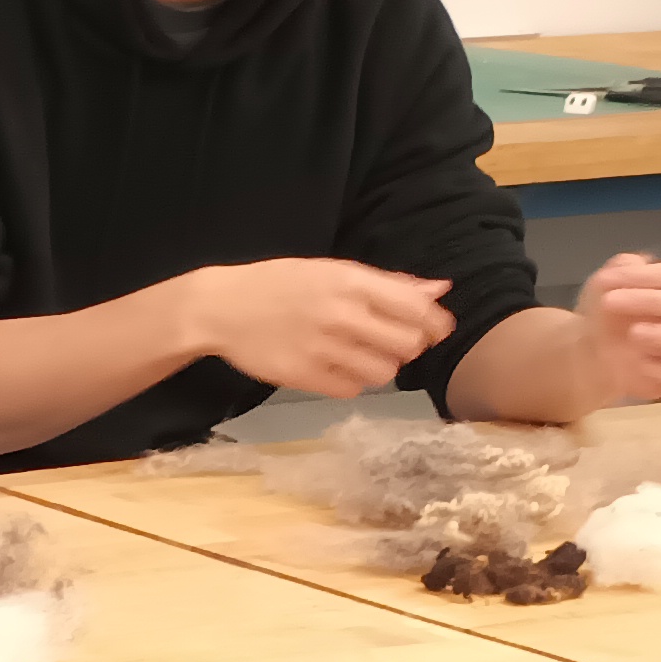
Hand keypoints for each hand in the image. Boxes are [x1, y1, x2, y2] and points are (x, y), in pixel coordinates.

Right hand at [181, 261, 458, 397]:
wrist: (221, 309)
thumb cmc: (281, 285)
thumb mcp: (334, 271)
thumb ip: (388, 283)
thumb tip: (439, 290)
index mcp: (352, 283)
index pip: (418, 310)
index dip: (436, 325)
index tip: (435, 331)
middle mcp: (341, 315)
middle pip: (407, 345)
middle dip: (409, 347)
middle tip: (392, 343)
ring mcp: (321, 348)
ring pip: (382, 372)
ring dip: (381, 367)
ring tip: (362, 356)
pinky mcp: (302, 376)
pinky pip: (350, 390)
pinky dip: (352, 382)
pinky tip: (337, 368)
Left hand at [573, 252, 660, 401]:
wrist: (592, 349)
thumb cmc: (612, 309)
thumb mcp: (610, 283)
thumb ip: (622, 268)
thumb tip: (632, 264)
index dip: (656, 275)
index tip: (611, 279)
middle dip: (655, 301)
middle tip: (611, 302)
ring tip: (633, 334)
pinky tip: (635, 363)